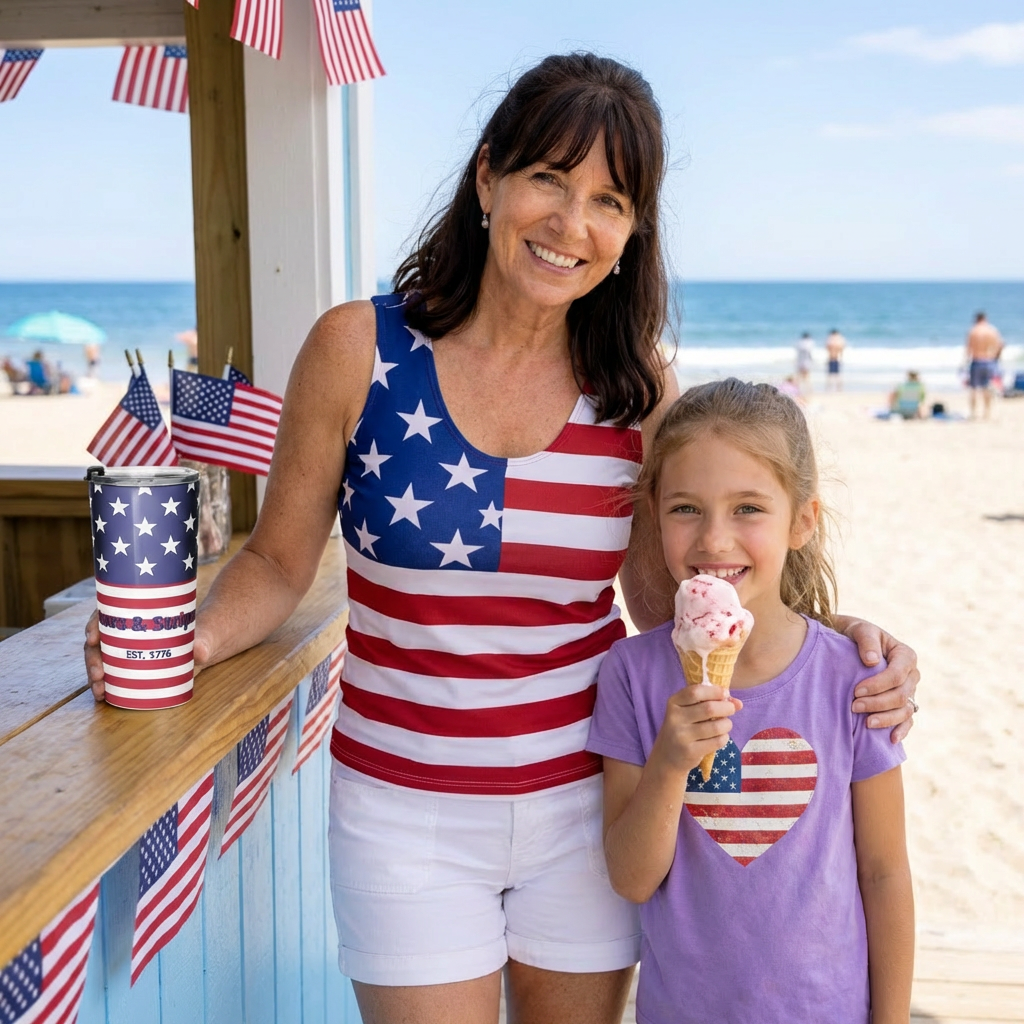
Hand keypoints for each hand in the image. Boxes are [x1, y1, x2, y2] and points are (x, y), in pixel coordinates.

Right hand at [84, 610, 209, 702]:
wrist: (207, 644)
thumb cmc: (203, 633)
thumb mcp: (205, 635)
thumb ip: (204, 643)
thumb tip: (201, 652)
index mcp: (140, 611)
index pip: (109, 611)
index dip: (95, 622)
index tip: (93, 637)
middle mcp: (128, 628)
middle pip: (100, 638)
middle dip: (93, 656)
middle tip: (99, 674)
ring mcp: (128, 647)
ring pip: (101, 656)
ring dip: (94, 673)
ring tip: (100, 691)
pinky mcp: (132, 663)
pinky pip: (111, 670)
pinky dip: (104, 682)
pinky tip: (103, 695)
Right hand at [651, 684, 742, 774]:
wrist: (667, 757)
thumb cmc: (683, 728)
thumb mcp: (688, 711)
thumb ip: (709, 702)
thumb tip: (738, 703)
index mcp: (673, 703)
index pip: (696, 692)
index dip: (714, 691)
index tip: (725, 693)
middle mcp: (675, 718)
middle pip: (709, 708)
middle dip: (727, 707)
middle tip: (731, 709)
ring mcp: (681, 736)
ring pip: (716, 726)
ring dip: (727, 724)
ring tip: (725, 725)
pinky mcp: (690, 751)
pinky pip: (717, 741)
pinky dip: (724, 738)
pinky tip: (720, 737)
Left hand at [837, 615, 918, 742]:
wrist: (848, 642)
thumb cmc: (854, 634)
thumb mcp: (859, 629)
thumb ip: (867, 641)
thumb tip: (873, 660)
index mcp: (905, 655)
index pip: (897, 675)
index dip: (878, 685)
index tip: (856, 691)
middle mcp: (911, 675)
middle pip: (902, 695)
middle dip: (878, 703)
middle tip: (854, 707)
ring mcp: (909, 691)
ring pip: (905, 710)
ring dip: (887, 719)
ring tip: (866, 724)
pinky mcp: (902, 704)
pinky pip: (908, 721)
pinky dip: (901, 730)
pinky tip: (891, 739)